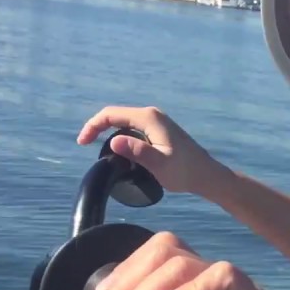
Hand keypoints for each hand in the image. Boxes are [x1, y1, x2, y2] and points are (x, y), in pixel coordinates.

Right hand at [77, 106, 226, 195]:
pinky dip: (120, 134)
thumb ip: (138, 152)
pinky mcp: (159, 130)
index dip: (93, 125)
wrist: (206, 175)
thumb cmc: (185, 172)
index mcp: (149, 118)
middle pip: (116, 115)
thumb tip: (114, 141)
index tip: (82, 142)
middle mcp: (152, 115)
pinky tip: (118, 149)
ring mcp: (156, 121)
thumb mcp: (159, 164)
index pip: (112, 114)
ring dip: (109, 131)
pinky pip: (133, 127)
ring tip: (98, 149)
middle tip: (85, 145)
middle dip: (98, 127)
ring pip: (124, 121)